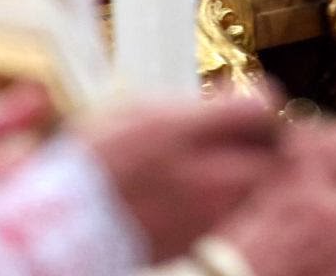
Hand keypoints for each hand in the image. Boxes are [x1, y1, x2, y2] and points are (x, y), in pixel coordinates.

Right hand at [75, 87, 286, 262]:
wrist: (61, 227)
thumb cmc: (94, 162)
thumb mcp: (137, 112)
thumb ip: (191, 107)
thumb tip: (229, 99)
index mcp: (184, 134)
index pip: (261, 109)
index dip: (263, 97)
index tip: (252, 96)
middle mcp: (203, 175)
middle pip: (274, 150)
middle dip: (270, 136)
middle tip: (253, 130)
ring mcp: (206, 213)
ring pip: (260, 186)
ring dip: (257, 168)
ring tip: (233, 160)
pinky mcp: (201, 240)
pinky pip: (238, 212)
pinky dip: (237, 197)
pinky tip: (214, 189)